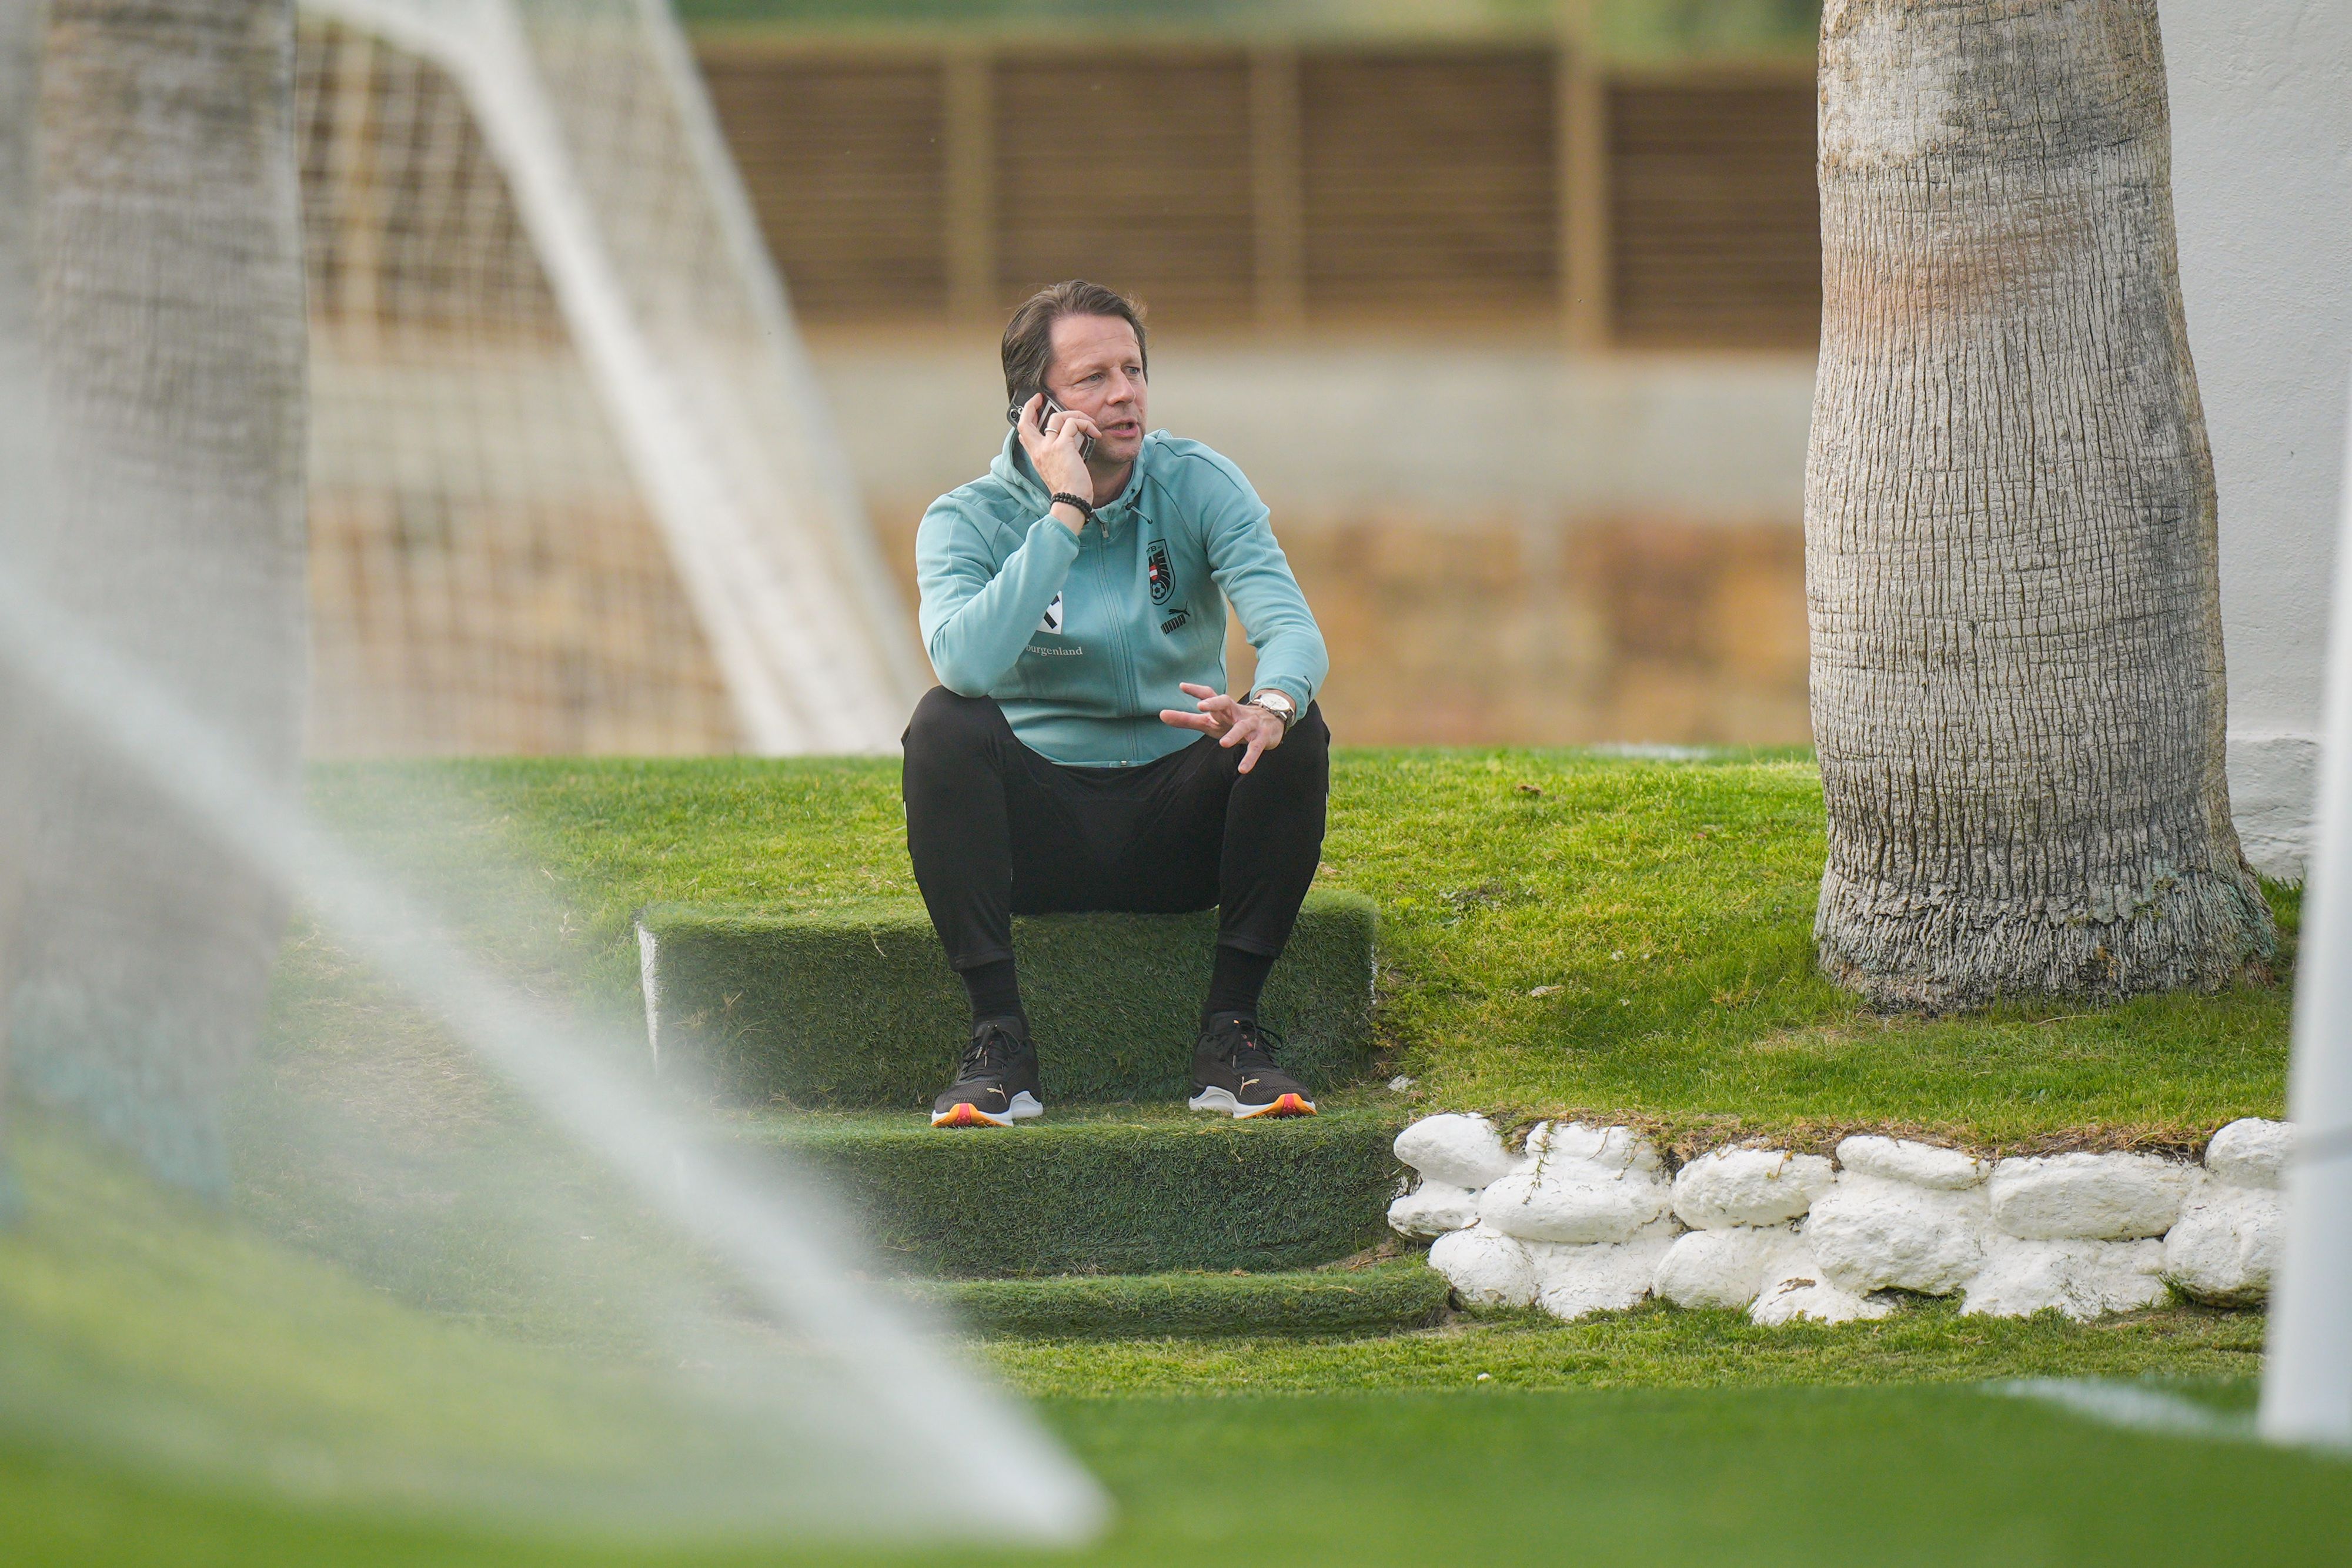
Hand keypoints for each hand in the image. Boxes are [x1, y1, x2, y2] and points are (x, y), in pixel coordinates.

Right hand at [1016, 394, 1099, 527]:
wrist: (1071, 502)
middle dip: (1031, 405)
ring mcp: (1049, 447)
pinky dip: (1086, 424)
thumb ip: (1057, 456)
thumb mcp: (1057, 471)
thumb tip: (1070, 441)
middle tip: (1042, 398)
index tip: (1035, 407)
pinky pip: (1073, 423)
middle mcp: (1038, 450)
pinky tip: (1095, 433)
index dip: (1026, 416)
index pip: (1023, 433)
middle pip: (1025, 421)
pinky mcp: (1063, 446)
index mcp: (1036, 457)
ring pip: (1057, 416)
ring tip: (1089, 423)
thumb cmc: (1069, 491)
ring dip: (1076, 415)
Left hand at [1158, 682, 1286, 773]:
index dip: (1196, 690)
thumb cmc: (1232, 722)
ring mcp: (1250, 724)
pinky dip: (1250, 758)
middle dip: (1214, 703)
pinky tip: (1243, 769)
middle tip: (1201, 706)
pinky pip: (1255, 747)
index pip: (1209, 695)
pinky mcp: (1261, 737)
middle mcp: (1235, 712)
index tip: (1182, 686)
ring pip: (1243, 726)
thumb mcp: (1210, 721)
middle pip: (1225, 703)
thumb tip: (1162, 715)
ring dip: (1234, 733)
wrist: (1270, 723)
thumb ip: (1187, 719)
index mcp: (1222, 708)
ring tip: (1224, 743)